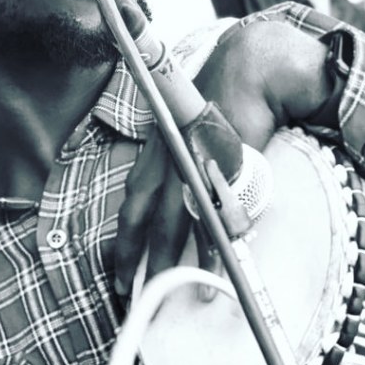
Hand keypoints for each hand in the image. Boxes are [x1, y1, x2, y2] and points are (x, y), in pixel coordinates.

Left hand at [113, 18, 333, 295]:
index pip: (131, 200)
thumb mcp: (187, 130)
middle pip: (143, 216)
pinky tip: (217, 269)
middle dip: (132, 256)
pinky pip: (214, 214)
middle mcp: (165, 158)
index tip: (115, 269)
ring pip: (174, 221)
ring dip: (172, 261)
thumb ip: (180, 163)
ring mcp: (191, 162)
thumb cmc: (220, 104)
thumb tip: (185, 200)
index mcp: (155, 150)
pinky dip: (215, 244)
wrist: (249, 71)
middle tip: (125, 292)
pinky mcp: (220, 166)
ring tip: (169, 294)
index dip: (121, 237)